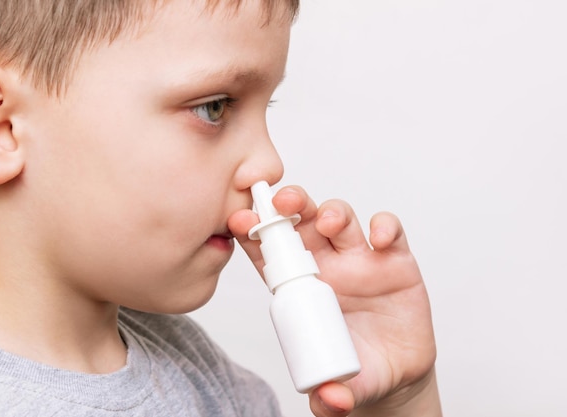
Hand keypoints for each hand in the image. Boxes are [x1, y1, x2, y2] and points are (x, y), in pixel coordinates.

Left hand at [228, 185, 440, 416]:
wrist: (396, 372)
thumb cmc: (355, 369)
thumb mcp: (340, 387)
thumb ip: (330, 395)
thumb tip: (330, 400)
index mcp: (299, 287)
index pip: (270, 254)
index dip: (253, 234)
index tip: (238, 222)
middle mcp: (326, 264)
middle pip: (302, 222)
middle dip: (290, 205)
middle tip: (282, 202)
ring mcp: (360, 259)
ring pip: (340, 219)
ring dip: (332, 213)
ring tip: (329, 223)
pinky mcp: (395, 260)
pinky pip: (389, 231)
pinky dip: (384, 227)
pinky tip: (379, 239)